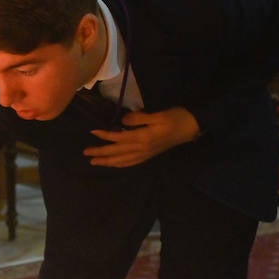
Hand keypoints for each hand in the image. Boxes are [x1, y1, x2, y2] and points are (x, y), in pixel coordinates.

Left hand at [84, 107, 200, 166]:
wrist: (192, 128)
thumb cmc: (176, 118)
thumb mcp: (157, 114)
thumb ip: (138, 118)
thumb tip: (122, 120)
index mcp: (143, 138)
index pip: (118, 138)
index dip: (105, 136)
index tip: (92, 132)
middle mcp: (142, 149)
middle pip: (117, 152)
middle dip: (100, 153)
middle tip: (86, 153)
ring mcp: (146, 154)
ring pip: (122, 160)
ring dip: (108, 162)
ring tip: (95, 162)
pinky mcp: (149, 155)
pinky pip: (131, 163)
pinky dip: (120, 164)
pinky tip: (114, 164)